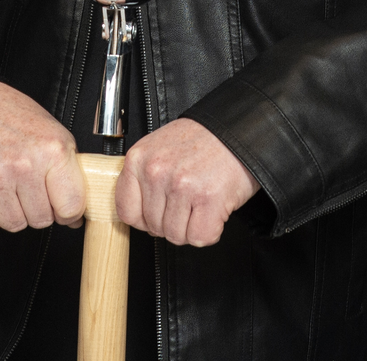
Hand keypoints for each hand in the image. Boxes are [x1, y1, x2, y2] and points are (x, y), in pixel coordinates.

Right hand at [0, 81, 85, 233]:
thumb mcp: (52, 132)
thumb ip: (69, 171)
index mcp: (50, 150)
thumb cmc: (10, 116)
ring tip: (11, 188)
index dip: (68, 211)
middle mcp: (22, 167)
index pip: (71, 206)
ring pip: (15, 225)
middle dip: (40, 209)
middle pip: (42, 219)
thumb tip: (76, 214)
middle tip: (32, 189)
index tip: (63, 206)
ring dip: (15, 213)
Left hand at [117, 118, 258, 246]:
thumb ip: (144, 177)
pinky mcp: (208, 199)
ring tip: (202, 203)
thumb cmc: (204, 140)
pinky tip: (214, 210)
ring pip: (176, 236)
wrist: (240, 129)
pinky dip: (210, 231)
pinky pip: (200, 237)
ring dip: (192, 227)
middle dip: (174, 221)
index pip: (126, 211)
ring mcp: (181, 186)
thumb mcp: (161, 148)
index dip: (145, 219)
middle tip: (190, 201)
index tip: (160, 212)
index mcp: (139, 158)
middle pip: (153, 227)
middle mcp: (156, 171)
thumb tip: (140, 214)